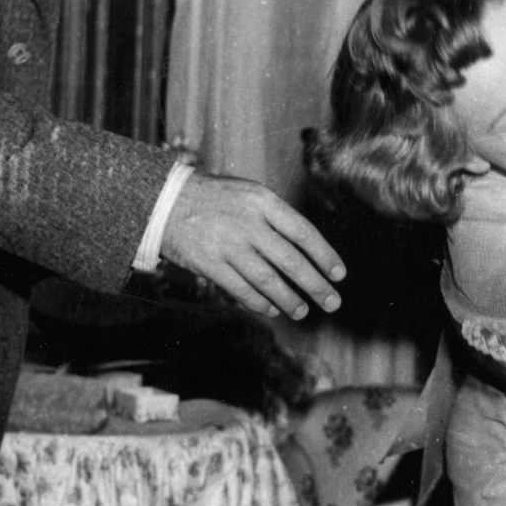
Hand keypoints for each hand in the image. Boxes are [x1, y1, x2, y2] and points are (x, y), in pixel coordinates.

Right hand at [157, 172, 345, 319]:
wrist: (166, 201)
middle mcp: (248, 223)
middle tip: (332, 303)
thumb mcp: (250, 194)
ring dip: (289, 299)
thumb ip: (276, 218)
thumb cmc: (217, 199)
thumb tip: (307, 252)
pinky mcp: (208, 263)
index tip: (339, 275)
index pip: (303, 232)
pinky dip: (259, 302)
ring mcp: (227, 245)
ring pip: (267, 280)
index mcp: (263, 202)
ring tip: (303, 311)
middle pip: (290, 260)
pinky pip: (240, 289)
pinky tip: (272, 309)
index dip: (325, 255)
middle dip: (315, 285)